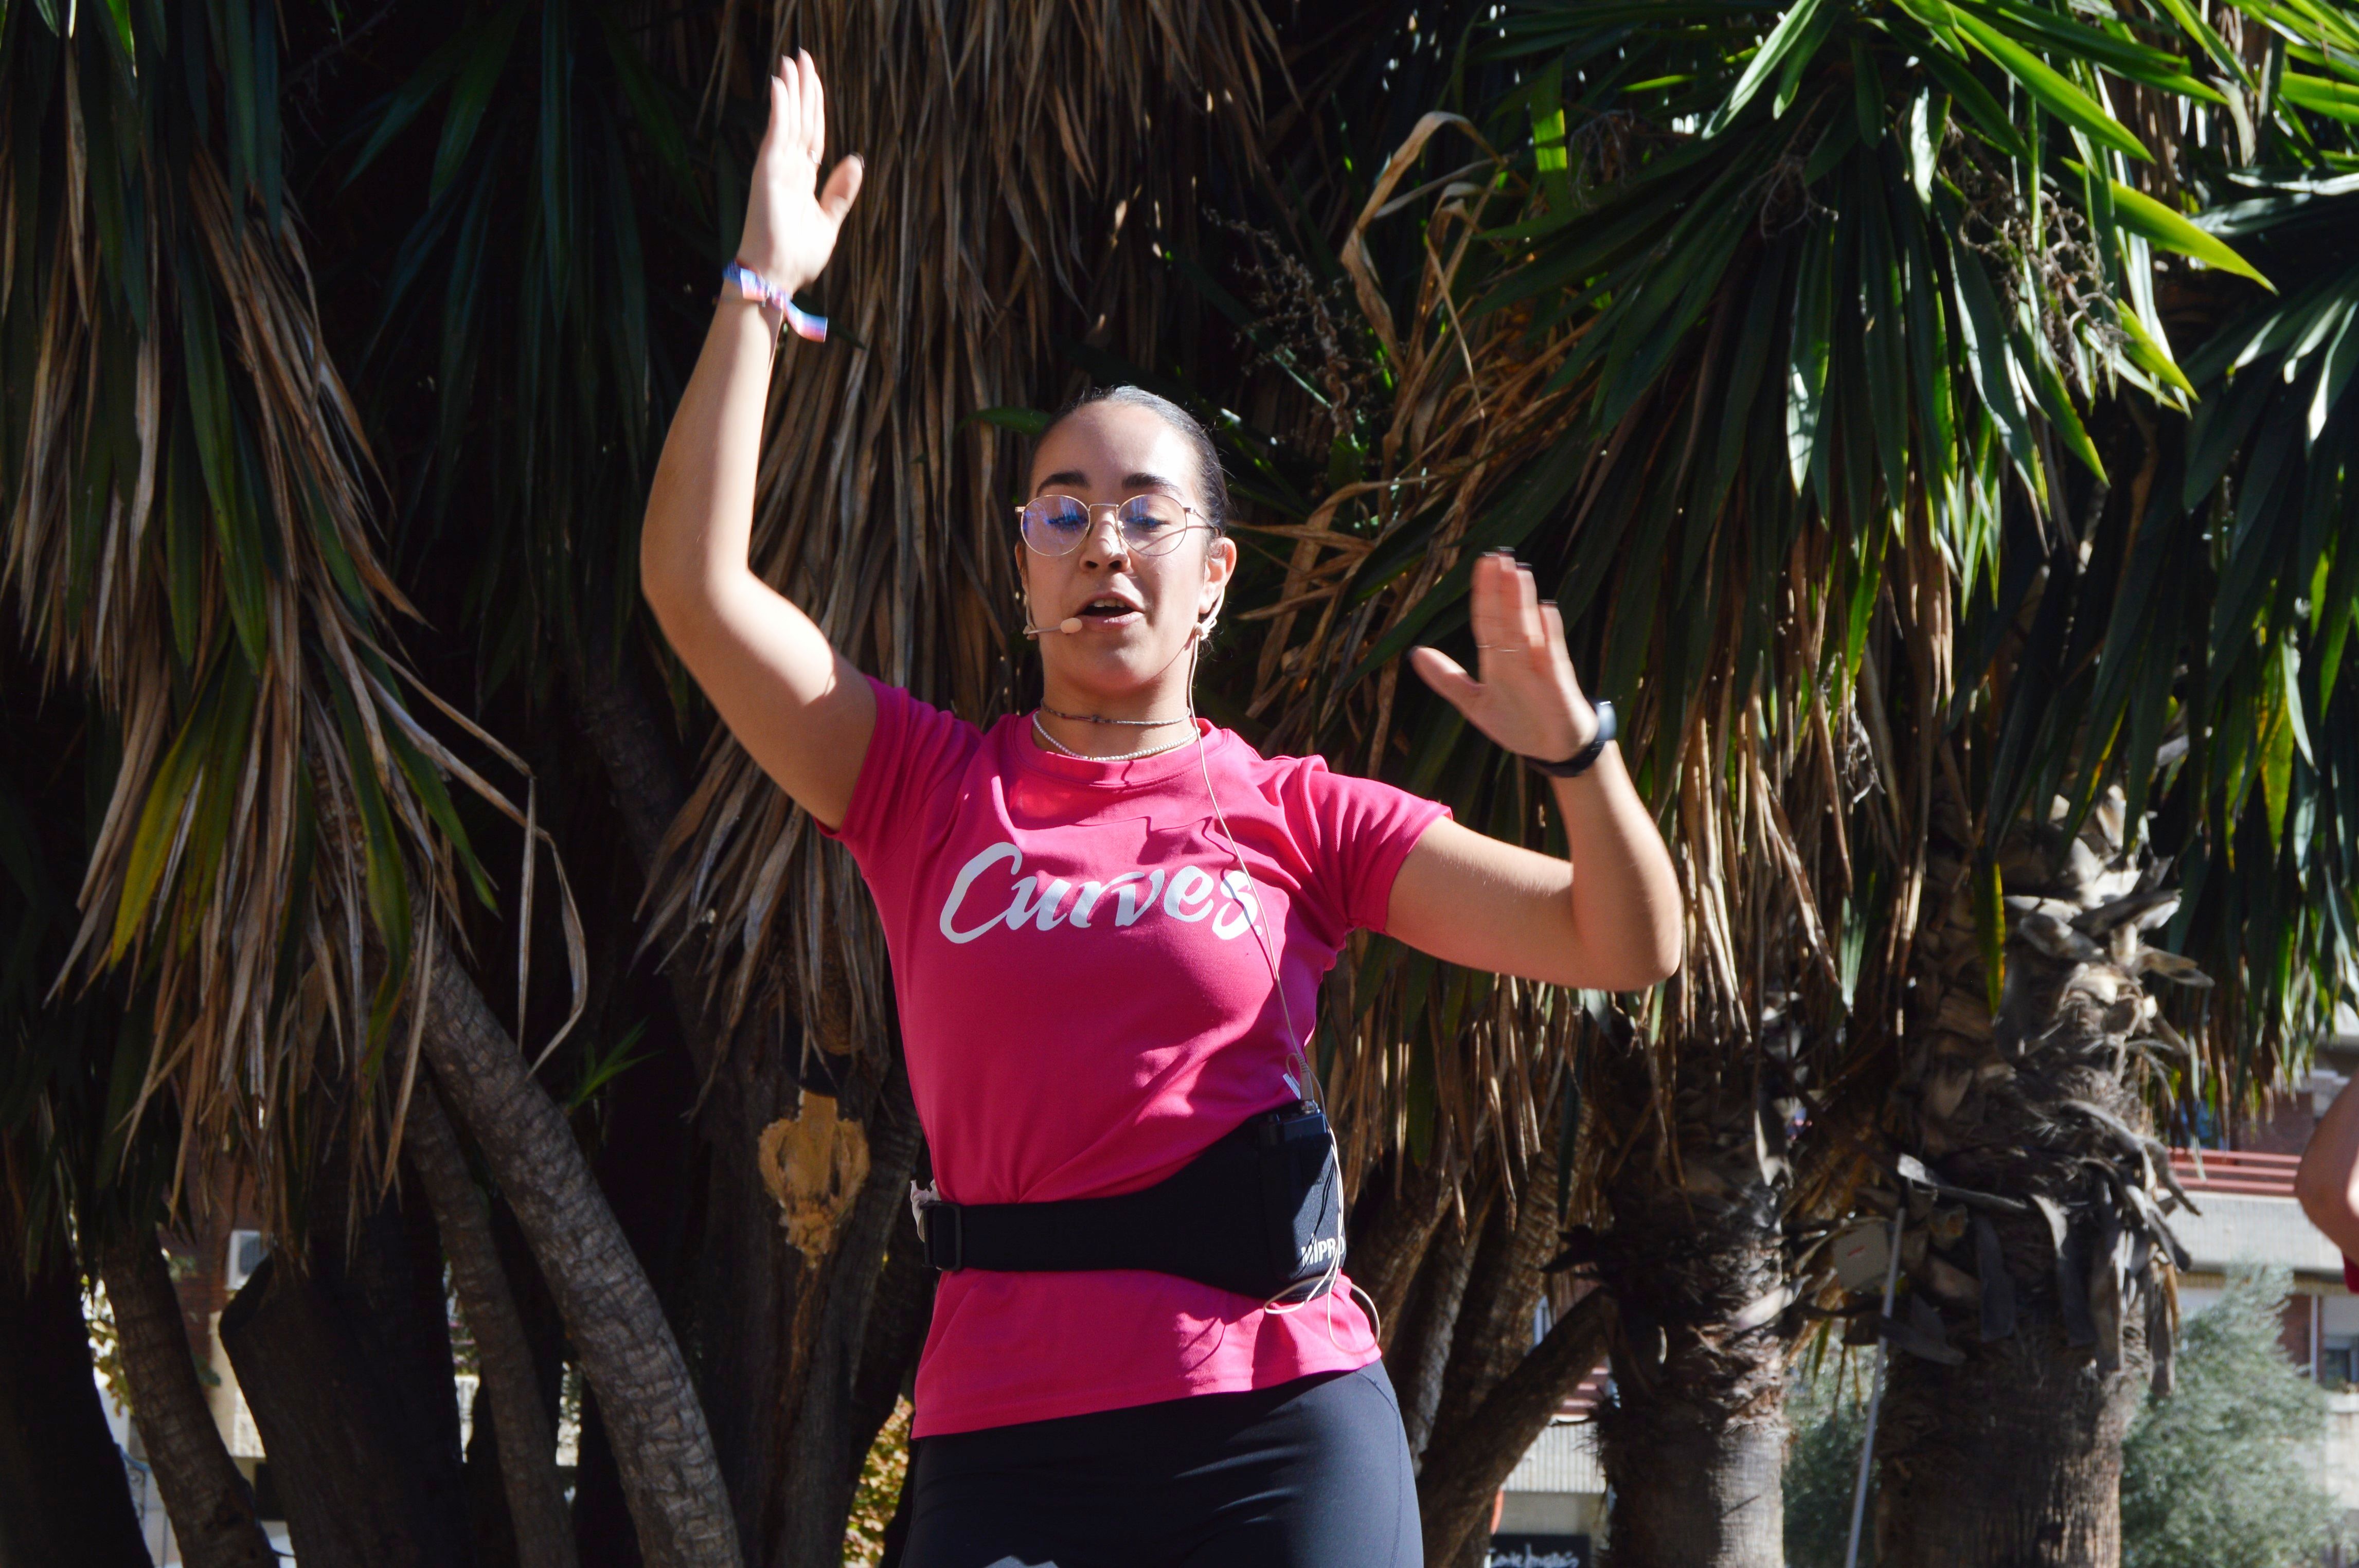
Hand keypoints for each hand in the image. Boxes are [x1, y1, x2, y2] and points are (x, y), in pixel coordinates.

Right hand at [737, 52, 862, 298]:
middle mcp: (788, 168)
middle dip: (803, 88)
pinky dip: (779, 109)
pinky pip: (775, 134)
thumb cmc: (798, 257)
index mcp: (803, 179)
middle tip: (803, 56)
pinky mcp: (767, 173)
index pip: (812, 134)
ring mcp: (776, 168)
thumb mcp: (829, 222)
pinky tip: (781, 85)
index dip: (815, 107)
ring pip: (788, 120)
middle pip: (800, 120)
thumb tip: (855, 161)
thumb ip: (840, 192)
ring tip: (793, 61)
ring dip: (791, 89)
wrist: (777, 278)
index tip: (814, 81)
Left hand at [1409, 551, 1598, 763]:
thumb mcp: (1475, 704)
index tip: (1482, 563)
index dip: (1483, 594)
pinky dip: (1549, 635)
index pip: (1487, 621)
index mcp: (1498, 661)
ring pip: (1527, 631)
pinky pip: (1553, 657)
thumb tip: (1416, 654)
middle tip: (1499, 556)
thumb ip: (1448, 679)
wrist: (1553, 751)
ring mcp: (1539, 669)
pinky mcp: (1559, 685)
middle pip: (1506, 619)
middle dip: (1502, 589)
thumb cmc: (1519, 723)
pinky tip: (1546, 611)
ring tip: (1517, 573)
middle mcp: (1519, 658)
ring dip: (1522, 603)